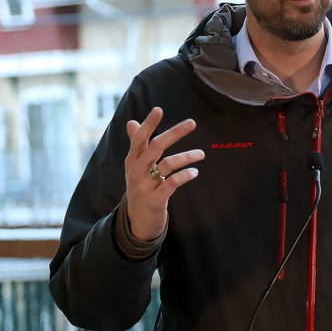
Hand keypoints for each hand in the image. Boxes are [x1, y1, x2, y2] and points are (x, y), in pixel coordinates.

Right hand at [124, 106, 203, 240]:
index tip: (158, 109)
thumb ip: (136, 144)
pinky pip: (172, 183)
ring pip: (167, 164)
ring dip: (187, 156)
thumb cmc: (140, 187)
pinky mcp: (155, 200)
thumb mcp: (135, 167)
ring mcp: (144, 186)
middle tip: (192, 122)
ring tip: (201, 154)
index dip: (148, 124)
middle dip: (174, 133)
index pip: (139, 138)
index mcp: (132, 161)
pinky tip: (195, 171)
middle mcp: (136, 171)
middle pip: (155, 147)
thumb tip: (131, 122)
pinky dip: (185, 175)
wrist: (137, 221)